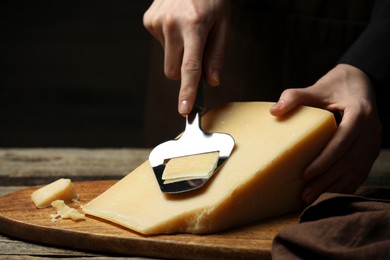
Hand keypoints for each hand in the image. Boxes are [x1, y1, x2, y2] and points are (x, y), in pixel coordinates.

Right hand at [143, 0, 229, 114]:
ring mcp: (157, 22)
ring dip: (177, 53)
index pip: (190, 67)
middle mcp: (171, 24)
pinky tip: (176, 23)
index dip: (188, 91)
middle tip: (196, 49)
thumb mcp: (223, 23)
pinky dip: (170, 40)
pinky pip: (160, 45)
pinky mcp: (148, 20)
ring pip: (167, 59)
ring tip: (187, 30)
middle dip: (184, 70)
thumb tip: (211, 81)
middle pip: (173, 71)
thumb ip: (216, 54)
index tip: (184, 109)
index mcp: (194, 26)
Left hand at [270, 64, 381, 203]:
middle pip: (348, 161)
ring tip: (311, 199)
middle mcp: (371, 131)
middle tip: (304, 194)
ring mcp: (373, 143)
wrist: (361, 84)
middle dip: (325, 180)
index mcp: (360, 113)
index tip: (305, 173)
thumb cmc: (336, 87)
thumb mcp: (317, 88)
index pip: (343, 141)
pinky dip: (344, 185)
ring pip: (355, 171)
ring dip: (334, 187)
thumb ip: (295, 97)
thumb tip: (274, 111)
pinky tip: (327, 194)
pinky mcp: (371, 151)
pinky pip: (360, 173)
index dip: (325, 159)